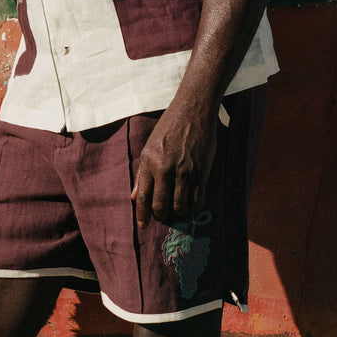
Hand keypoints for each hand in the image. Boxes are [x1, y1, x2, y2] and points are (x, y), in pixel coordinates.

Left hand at [131, 100, 217, 227]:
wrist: (193, 111)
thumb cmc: (169, 127)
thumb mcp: (149, 147)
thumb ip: (143, 173)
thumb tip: (135, 196)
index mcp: (149, 162)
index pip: (143, 197)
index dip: (142, 215)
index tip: (143, 225)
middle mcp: (165, 170)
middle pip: (161, 206)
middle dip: (161, 216)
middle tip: (163, 216)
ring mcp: (184, 172)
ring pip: (179, 206)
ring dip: (178, 212)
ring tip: (177, 209)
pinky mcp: (201, 172)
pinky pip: (197, 200)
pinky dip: (193, 206)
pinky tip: (191, 203)